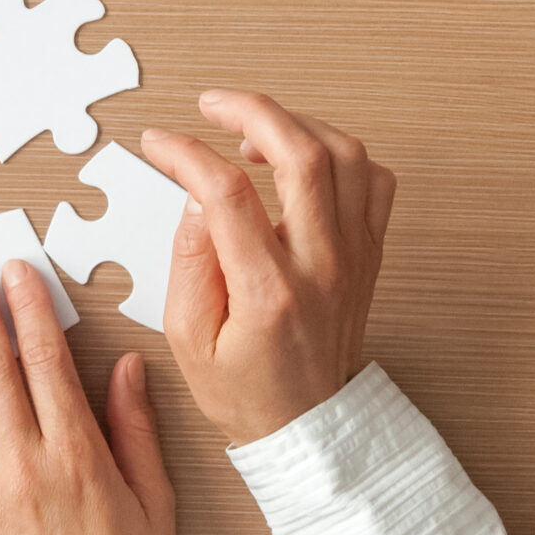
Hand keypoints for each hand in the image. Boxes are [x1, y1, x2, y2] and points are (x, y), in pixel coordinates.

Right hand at [140, 91, 397, 445]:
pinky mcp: (370, 253)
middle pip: (302, 154)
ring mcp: (354, 256)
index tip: (159, 144)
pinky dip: (341, 154)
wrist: (310, 429)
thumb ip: (189, 262)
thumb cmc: (246, 392)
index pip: (227, 193)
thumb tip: (195, 198)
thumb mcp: (188, 340)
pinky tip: (303, 161)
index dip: (186, 155)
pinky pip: (374, 181)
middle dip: (251, 112)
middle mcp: (322, 265)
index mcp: (269, 291)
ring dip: (297, 126)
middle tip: (212, 105)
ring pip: (346, 156)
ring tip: (254, 133)